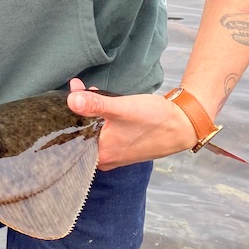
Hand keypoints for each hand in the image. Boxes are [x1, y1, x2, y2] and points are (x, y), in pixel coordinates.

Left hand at [67, 78, 197, 169]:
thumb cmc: (154, 119)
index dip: (65, 115)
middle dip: (76, 111)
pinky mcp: (123, 148)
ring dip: (88, 113)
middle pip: (80, 134)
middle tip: (75, 88)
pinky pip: (103, 133)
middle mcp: (105, 159)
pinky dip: (100, 119)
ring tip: (86, 91)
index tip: (64, 95)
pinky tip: (101, 104)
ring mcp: (114, 155)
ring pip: (92, 132)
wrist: (183, 125)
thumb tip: (70, 99)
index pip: (70, 137)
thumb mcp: (122, 107)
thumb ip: (95, 104)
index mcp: (100, 155)